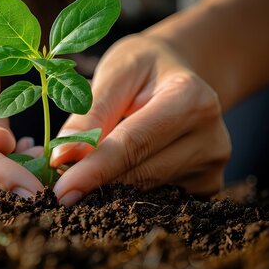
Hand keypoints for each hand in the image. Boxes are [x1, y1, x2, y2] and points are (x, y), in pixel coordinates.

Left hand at [51, 35, 230, 204]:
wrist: (181, 75)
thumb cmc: (144, 69)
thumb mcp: (115, 73)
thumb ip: (90, 113)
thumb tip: (62, 158)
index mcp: (191, 100)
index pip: (133, 144)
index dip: (93, 170)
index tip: (60, 190)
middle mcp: (211, 138)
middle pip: (139, 175)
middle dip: (94, 183)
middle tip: (57, 185)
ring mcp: (212, 167)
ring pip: (144, 193)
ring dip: (109, 188)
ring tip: (88, 170)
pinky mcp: (207, 187)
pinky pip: (156, 199)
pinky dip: (128, 193)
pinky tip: (117, 176)